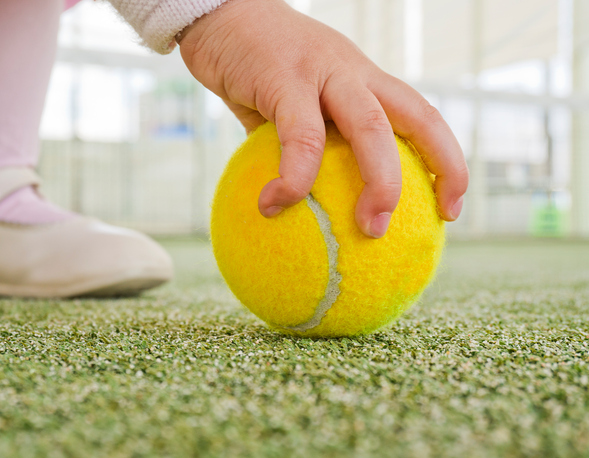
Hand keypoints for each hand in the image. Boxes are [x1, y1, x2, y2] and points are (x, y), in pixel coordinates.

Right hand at [178, 0, 467, 237]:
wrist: (216, 11)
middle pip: (416, 118)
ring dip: (380, 182)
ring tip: (369, 228)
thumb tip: (301, 199)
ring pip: (371, 127)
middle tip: (432, 222)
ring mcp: (324, 71)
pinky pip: (300, 136)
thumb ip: (299, 143)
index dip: (445, 161)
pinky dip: (294, 177)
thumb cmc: (252, 64)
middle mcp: (353, 72)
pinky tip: (274, 204)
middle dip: (437, 171)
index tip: (449, 207)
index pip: (420, 116)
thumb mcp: (285, 104)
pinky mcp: (285, 77)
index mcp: (361, 79)